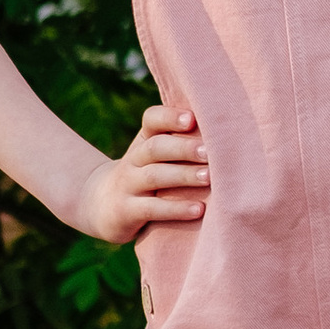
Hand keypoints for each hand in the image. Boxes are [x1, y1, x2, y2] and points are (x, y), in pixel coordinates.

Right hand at [69, 101, 209, 242]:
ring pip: (154, 176)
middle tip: (211, 151)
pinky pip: (151, 208)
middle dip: (184, 148)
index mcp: (145, 140)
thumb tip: (230, 131)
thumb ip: (182, 143)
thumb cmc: (145, 175)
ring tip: (210, 177)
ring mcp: (128, 185)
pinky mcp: (126, 211)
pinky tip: (199, 209)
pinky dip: (176, 209)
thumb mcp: (156, 156)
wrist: (100, 204)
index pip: (152, 120)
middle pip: (156, 147)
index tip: (193, 119)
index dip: (170, 117)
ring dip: (184, 176)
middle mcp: (134, 159)